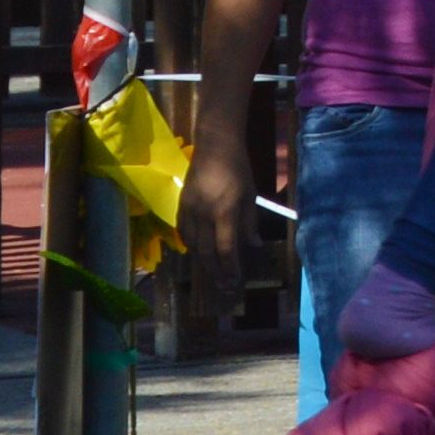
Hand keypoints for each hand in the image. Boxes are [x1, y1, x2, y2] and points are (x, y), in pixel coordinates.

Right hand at [177, 86, 275, 274]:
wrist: (215, 146)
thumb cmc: (238, 169)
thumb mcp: (249, 196)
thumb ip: (249, 223)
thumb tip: (254, 247)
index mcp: (224, 211)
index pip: (225, 248)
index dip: (230, 268)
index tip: (235, 282)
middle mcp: (203, 214)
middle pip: (207, 251)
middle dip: (216, 272)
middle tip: (224, 288)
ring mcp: (189, 209)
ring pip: (193, 245)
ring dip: (203, 263)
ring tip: (212, 275)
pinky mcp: (181, 204)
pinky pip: (183, 232)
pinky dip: (190, 246)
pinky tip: (197, 253)